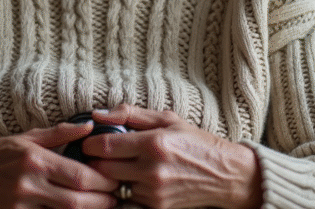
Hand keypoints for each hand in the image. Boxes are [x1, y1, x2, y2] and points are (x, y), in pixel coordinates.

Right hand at [0, 121, 119, 208]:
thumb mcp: (28, 138)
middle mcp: (28, 184)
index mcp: (35, 159)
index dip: (102, 182)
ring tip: (101, 206)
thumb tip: (89, 127)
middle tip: (115, 198)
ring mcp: (21, 204)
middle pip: (76, 201)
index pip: (79, 176)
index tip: (114, 180)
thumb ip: (60, 133)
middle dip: (102, 202)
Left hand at [84, 105, 262, 208]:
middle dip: (95, 161)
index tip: (88, 141)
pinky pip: (127, 198)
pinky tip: (132, 179)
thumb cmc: (195, 142)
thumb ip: (130, 114)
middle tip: (98, 154)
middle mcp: (152, 169)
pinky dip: (125, 189)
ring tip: (118, 165)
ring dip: (111, 176)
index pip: (104, 146)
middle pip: (103, 168)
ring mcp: (154, 192)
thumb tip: (98, 114)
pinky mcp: (157, 207)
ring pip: (114, 185)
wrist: (225, 175)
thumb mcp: (167, 119)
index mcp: (153, 143)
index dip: (89, 143)